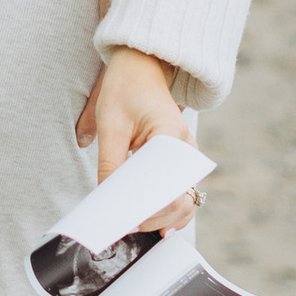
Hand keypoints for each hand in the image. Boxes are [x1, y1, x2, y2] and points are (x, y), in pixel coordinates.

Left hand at [74, 46, 196, 221]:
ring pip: (185, 201)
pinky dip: (169, 211)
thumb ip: (111, 164)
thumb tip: (108, 200)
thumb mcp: (111, 125)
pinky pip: (180, 193)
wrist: (140, 67)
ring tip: (137, 228)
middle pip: (181, 199)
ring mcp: (187, 158)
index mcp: (172, 137)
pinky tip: (155, 226)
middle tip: (126, 226)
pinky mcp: (179, 163)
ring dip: (164, 218)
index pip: (169, 185)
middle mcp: (187, 151)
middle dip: (155, 217)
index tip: (129, 220)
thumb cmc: (125, 90)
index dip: (150, 208)